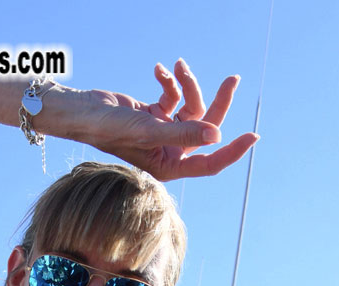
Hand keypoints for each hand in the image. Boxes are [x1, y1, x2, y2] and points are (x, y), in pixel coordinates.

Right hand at [49, 63, 256, 181]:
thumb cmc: (110, 128)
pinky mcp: (156, 115)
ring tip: (177, 67)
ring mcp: (164, 133)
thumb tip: (217, 134)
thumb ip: (184, 131)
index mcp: (169, 166)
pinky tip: (159, 70)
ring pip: (191, 108)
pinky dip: (170, 81)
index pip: (208, 163)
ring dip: (188, 84)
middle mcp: (169, 152)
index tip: (253, 136)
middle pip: (205, 128)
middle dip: (218, 102)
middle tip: (232, 79)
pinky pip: (174, 97)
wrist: (84, 112)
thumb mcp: (149, 129)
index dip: (232, 151)